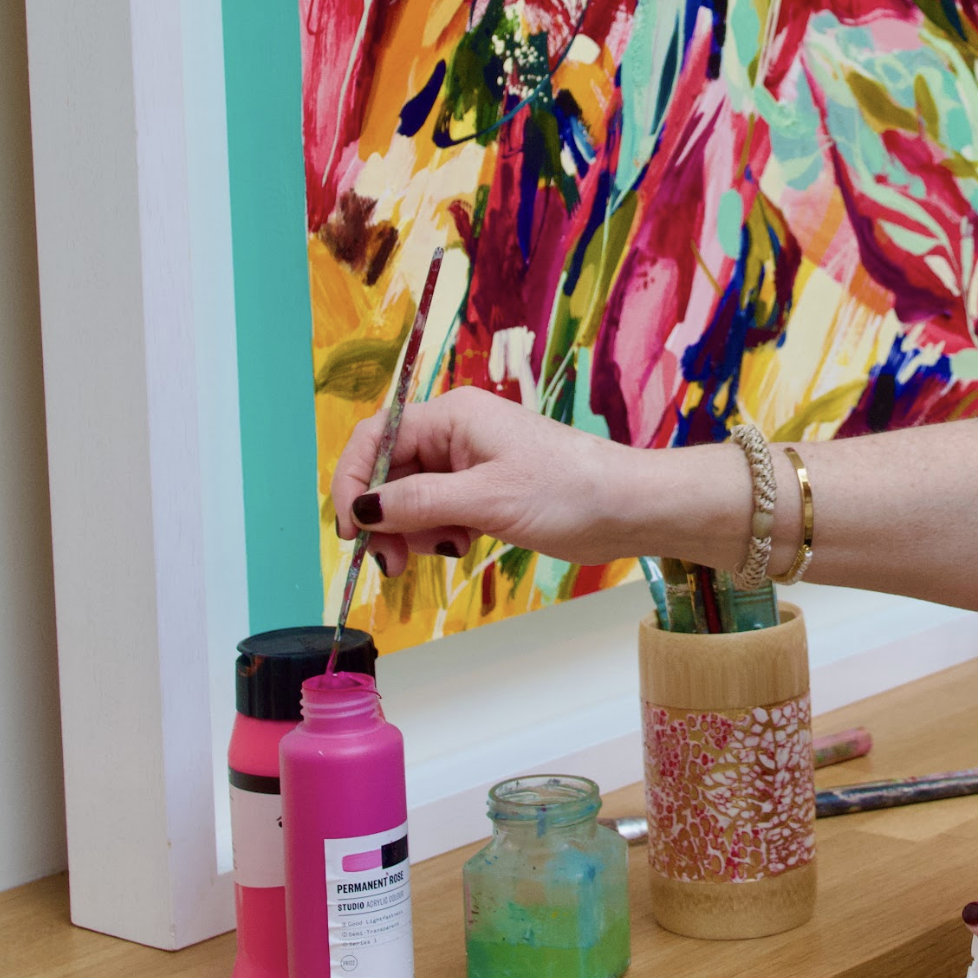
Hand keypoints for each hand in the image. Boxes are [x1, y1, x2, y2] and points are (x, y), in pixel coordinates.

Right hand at [333, 387, 618, 573]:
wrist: (628, 507)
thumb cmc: (568, 491)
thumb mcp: (486, 498)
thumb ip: (417, 503)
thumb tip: (361, 508)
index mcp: (453, 415)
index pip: (375, 437)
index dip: (351, 481)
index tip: (350, 529)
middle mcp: (455, 433)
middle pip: (388, 470)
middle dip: (381, 516)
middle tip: (388, 562)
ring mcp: (470, 463)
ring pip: (409, 496)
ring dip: (409, 530)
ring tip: (437, 553)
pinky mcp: (484, 492)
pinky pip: (436, 511)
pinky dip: (436, 533)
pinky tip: (459, 546)